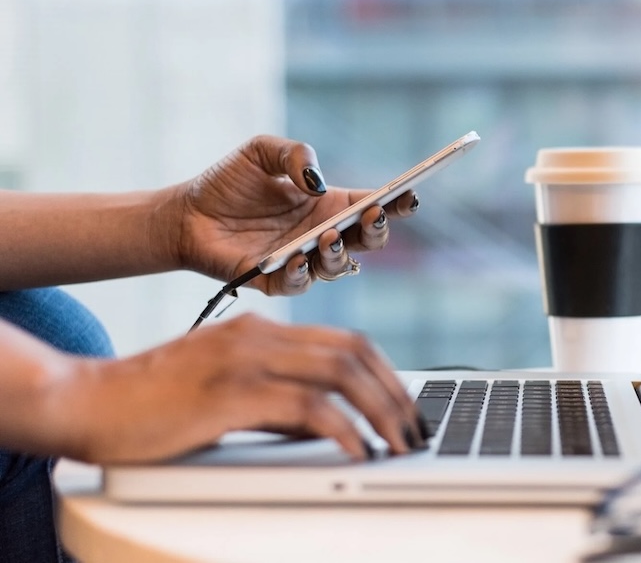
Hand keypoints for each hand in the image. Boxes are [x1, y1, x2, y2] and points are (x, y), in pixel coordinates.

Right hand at [48, 314, 425, 463]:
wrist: (85, 402)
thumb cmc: (151, 404)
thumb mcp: (226, 392)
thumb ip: (276, 401)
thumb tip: (327, 425)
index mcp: (260, 330)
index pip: (346, 341)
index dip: (386, 373)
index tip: (406, 407)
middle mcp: (258, 335)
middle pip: (354, 352)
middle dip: (396, 393)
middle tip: (415, 429)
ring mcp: (244, 359)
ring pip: (340, 373)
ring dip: (381, 411)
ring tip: (399, 444)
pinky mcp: (230, 392)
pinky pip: (307, 407)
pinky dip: (343, 429)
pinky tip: (357, 451)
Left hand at [172, 135, 418, 294]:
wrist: (185, 214)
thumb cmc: (228, 182)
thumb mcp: (261, 151)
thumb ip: (294, 154)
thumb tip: (317, 182)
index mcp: (329, 205)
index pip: (373, 206)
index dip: (396, 202)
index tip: (409, 194)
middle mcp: (322, 235)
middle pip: (368, 241)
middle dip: (377, 230)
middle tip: (372, 215)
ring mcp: (302, 260)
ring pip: (339, 267)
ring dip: (340, 253)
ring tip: (328, 236)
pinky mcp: (275, 281)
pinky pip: (298, 284)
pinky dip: (302, 273)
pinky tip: (297, 257)